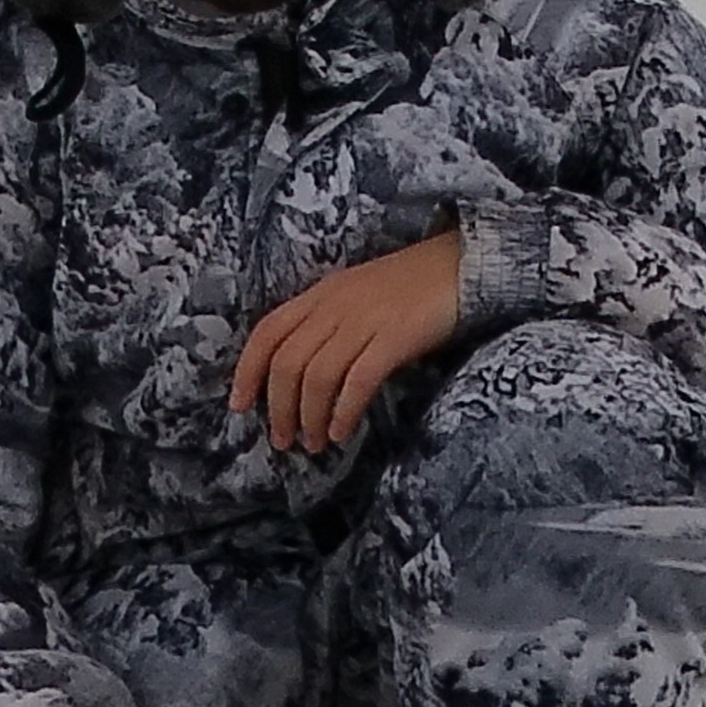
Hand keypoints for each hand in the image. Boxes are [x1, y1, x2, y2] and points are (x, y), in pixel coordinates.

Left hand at [229, 229, 462, 452]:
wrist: (467, 263)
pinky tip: (341, 432)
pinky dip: (343, 411)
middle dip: (278, 408)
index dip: (246, 371)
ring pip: (317, 375)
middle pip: (287, 362)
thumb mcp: (359, 295)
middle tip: (282, 441)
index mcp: (322, 293)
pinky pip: (357, 380)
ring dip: (309, 417)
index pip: (267, 332)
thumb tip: (305, 376)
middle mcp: (336, 304)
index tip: (239, 406)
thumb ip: (330, 323)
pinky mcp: (397, 336)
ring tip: (314, 444)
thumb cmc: (415, 286)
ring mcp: (366, 319)